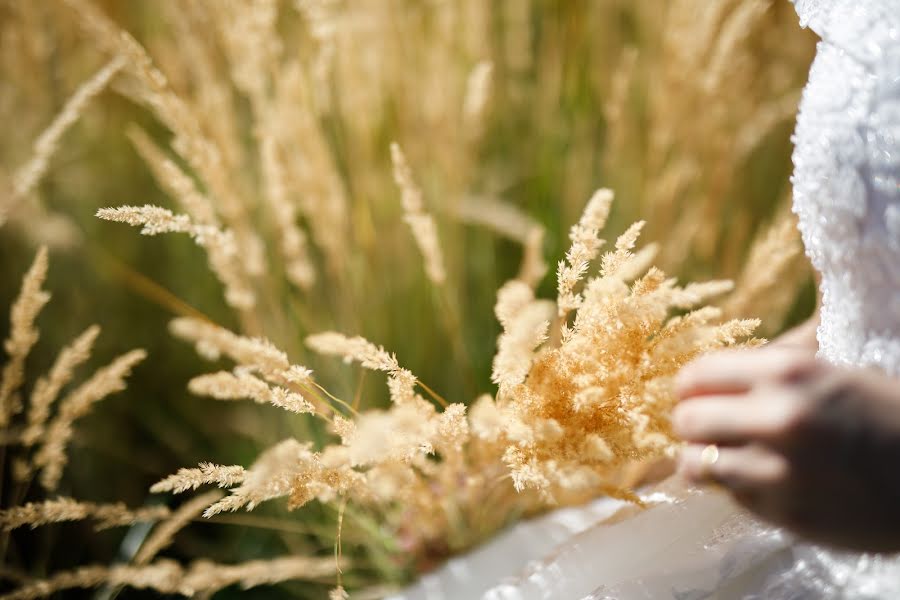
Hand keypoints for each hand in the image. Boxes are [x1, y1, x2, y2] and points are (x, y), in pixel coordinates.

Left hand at [673, 345, 899, 551]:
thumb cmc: (885, 415)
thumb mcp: (828, 373)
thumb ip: (766, 373)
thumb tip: (703, 378)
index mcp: (788, 371)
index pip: (697, 374)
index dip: (691, 386)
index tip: (696, 395)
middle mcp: (777, 417)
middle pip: (686, 419)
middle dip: (691, 423)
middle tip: (705, 428)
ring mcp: (779, 470)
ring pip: (696, 464)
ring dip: (704, 460)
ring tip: (727, 457)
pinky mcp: (785, 513)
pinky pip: (732, 496)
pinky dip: (738, 488)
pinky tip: (767, 480)